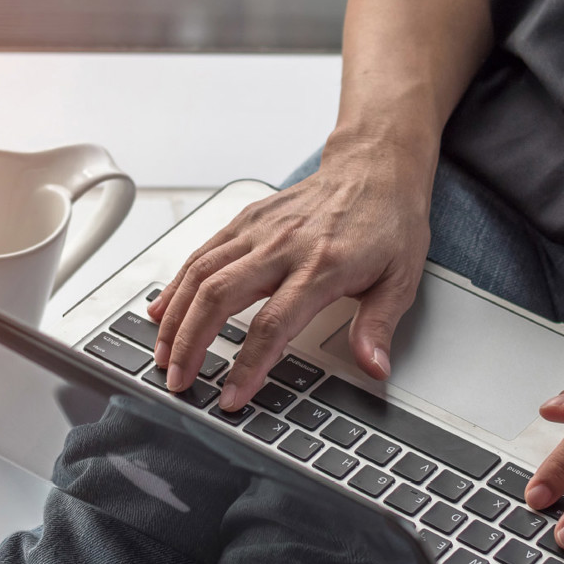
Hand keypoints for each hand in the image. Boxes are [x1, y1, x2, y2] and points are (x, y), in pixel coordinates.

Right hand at [146, 136, 433, 409]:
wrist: (374, 167)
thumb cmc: (388, 223)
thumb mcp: (401, 279)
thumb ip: (379, 326)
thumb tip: (374, 368)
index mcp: (322, 266)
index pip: (273, 324)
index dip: (248, 365)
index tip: (231, 396)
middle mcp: (283, 246)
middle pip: (219, 297)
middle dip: (190, 343)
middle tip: (178, 380)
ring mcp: (258, 229)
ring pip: (200, 273)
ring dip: (174, 318)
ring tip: (162, 354)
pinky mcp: (245, 220)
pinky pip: (201, 253)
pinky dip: (176, 284)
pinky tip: (162, 310)